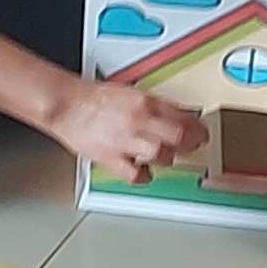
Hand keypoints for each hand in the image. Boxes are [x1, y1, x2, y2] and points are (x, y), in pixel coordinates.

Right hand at [46, 79, 208, 184]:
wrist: (66, 105)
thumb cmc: (92, 99)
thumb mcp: (129, 92)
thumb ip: (153, 105)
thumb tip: (175, 115)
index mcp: (144, 102)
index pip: (183, 116)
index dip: (197, 126)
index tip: (200, 132)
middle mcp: (138, 121)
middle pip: (179, 137)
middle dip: (191, 143)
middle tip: (193, 146)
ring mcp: (126, 141)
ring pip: (162, 155)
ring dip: (167, 157)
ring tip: (164, 155)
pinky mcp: (111, 158)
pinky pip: (136, 174)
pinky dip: (143, 175)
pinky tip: (142, 170)